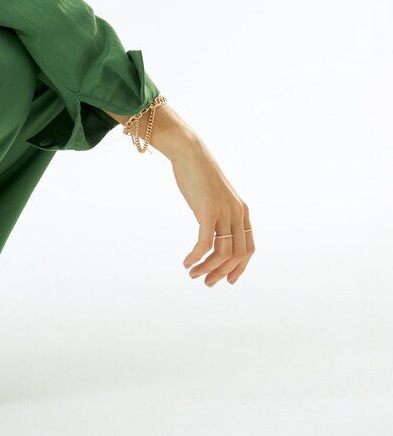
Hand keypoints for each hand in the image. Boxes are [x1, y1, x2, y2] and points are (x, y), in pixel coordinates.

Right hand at [171, 136, 254, 285]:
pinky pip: (204, 243)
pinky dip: (196, 256)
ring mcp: (224, 212)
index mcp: (243, 212)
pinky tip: (186, 261)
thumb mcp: (216, 197)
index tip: (227, 281)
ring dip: (208, 268)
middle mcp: (238, 214)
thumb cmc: (199, 174)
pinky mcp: (208, 211)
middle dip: (222, 273)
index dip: (239, 268)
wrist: (190, 153)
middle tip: (206, 282)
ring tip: (193, 274)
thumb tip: (214, 232)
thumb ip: (220, 214)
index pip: (248, 249)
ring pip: (222, 253)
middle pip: (237, 255)